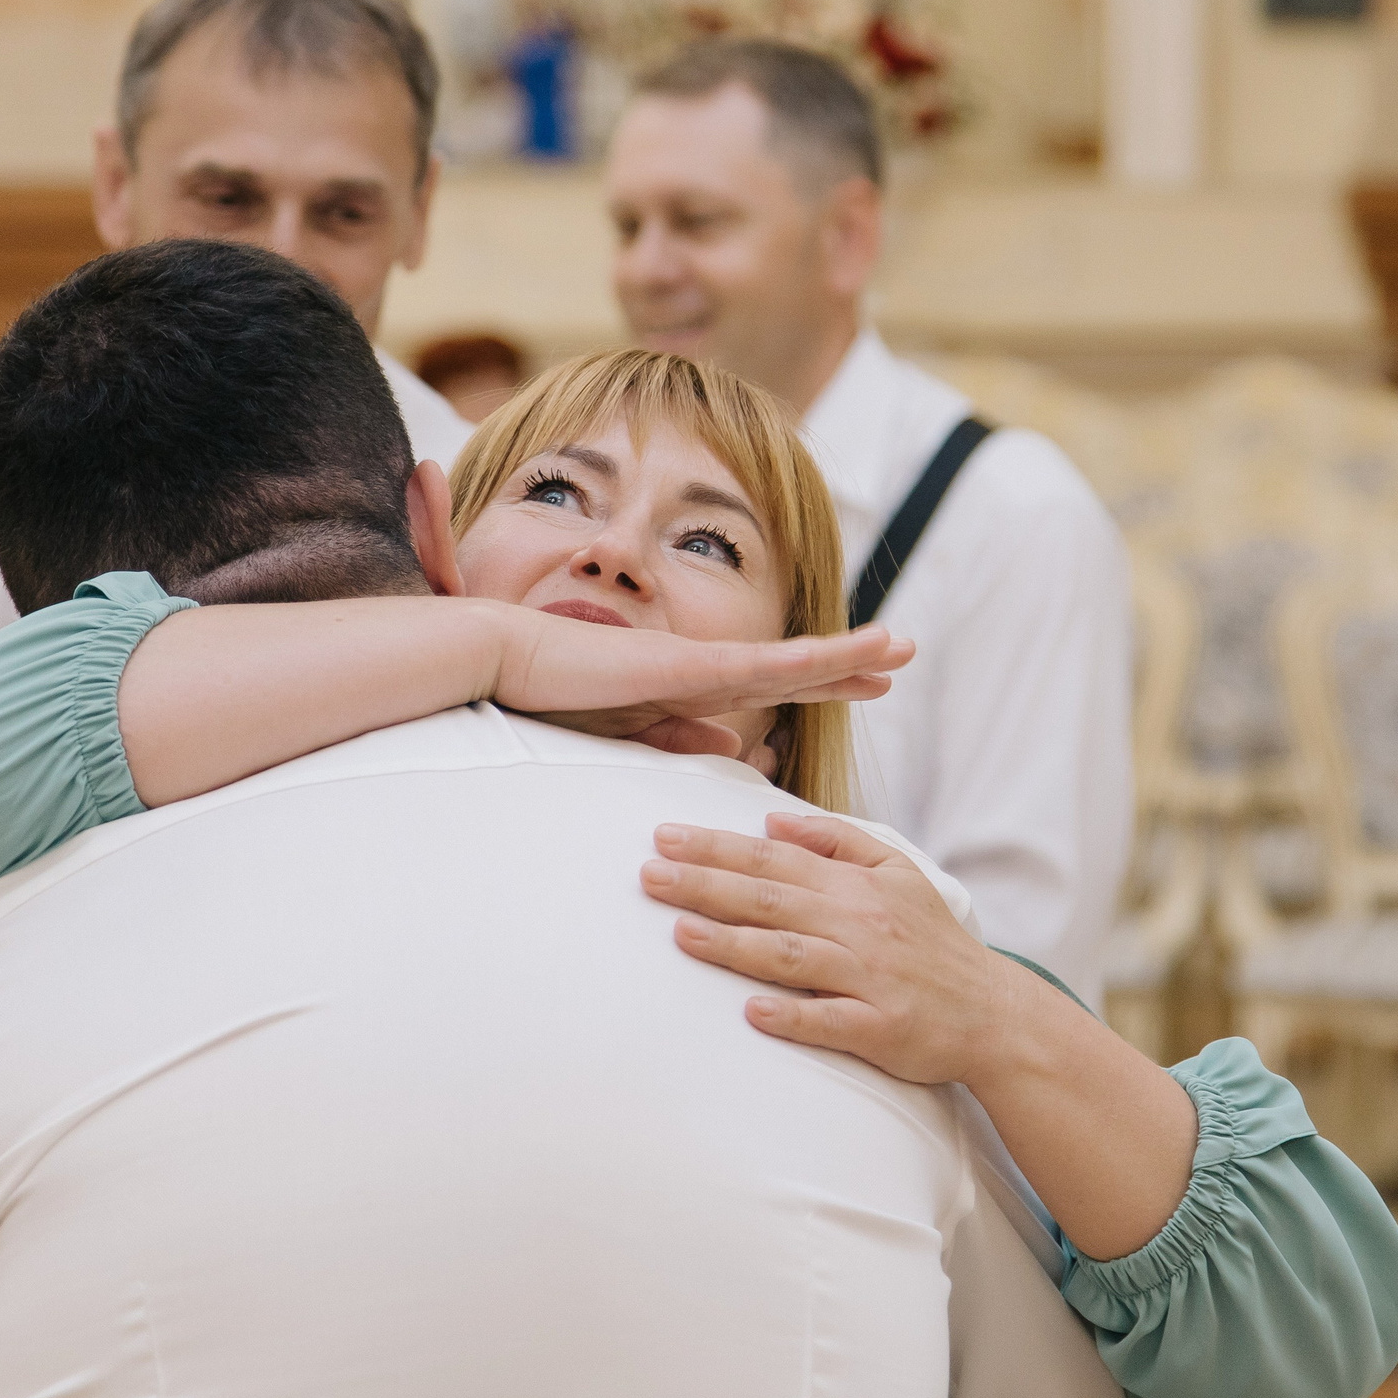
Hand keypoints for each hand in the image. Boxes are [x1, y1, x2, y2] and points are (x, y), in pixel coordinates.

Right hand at [494, 610, 911, 740]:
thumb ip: (676, 741)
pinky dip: (816, 660)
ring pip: (789, 660)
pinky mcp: (688, 666)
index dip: (814, 681)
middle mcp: (697, 668)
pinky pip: (766, 665)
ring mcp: (695, 663)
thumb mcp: (621, 734)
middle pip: (787, 665)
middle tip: (898, 654)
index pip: (762, 686)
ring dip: (847, 653)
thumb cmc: (542, 697)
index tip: (861, 681)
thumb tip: (734, 749)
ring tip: (899, 647)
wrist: (497, 660)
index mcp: (681, 688)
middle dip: (845, 662)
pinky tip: (855, 656)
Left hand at [637, 813, 1025, 1085]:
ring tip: (683, 934)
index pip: (774, 860)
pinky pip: (830, 1021)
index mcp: (856, 888)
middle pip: (771, 901)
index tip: (665, 838)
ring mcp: (868, 979)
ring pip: (792, 957)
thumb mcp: (899, 873)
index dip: (718, 848)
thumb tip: (773, 821)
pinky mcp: (880, 1028)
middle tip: (649, 875)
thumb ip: (838, 841)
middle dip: (706, 885)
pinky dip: (793, 1016)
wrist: (995, 1013)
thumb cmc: (933, 943)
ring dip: (735, 945)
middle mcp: (859, 927)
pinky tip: (752, 1013)